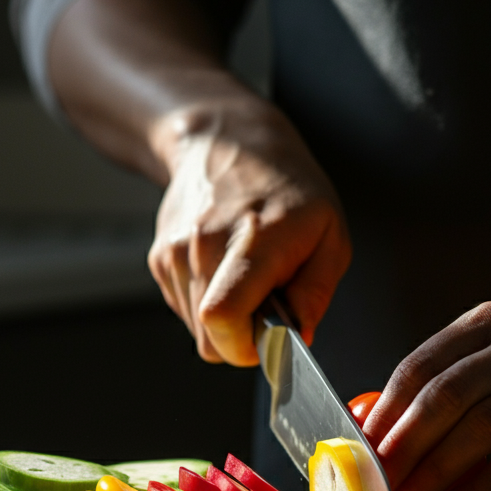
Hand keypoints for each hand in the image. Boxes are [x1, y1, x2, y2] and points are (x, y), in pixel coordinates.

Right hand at [148, 101, 351, 364]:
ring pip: (197, 329)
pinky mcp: (160, 258)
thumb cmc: (287, 190)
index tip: (269, 339)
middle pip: (210, 338)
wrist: (228, 143)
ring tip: (245, 277)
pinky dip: (207, 302)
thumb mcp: (330, 235)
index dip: (246, 347)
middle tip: (267, 303)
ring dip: (225, 319)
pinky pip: (185, 309)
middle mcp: (205, 245)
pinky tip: (223, 268)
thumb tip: (298, 338)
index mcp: (255, 240)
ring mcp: (176, 251)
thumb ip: (316, 293)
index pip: (224, 317)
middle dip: (242, 338)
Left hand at [361, 302, 490, 490]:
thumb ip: (451, 378)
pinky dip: (477, 488)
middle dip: (403, 443)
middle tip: (376, 478)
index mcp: (489, 323)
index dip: (385, 409)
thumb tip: (381, 433)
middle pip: (447, 395)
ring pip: (483, 426)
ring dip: (436, 468)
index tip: (359, 446)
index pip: (421, 364)